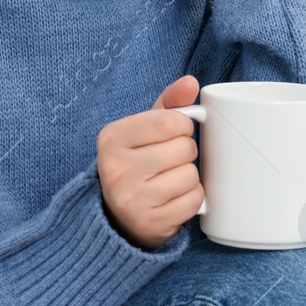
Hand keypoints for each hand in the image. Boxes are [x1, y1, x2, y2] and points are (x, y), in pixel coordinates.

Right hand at [97, 75, 203, 250]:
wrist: (117, 216)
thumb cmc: (136, 163)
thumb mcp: (143, 130)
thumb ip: (169, 104)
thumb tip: (191, 82)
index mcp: (112, 138)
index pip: (169, 122)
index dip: (183, 126)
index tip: (176, 133)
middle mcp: (116, 169)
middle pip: (184, 148)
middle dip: (186, 152)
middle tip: (170, 160)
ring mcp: (131, 199)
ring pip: (190, 175)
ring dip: (189, 176)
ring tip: (171, 180)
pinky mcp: (149, 223)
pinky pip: (193, 201)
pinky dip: (192, 198)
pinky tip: (174, 198)